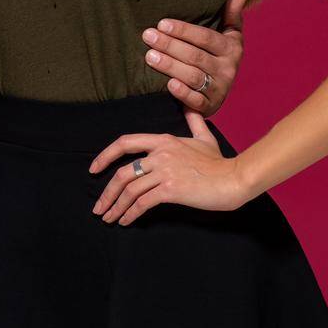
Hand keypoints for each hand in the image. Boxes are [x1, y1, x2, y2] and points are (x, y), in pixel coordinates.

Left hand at [87, 109, 253, 223]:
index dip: (105, 156)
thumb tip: (189, 106)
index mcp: (163, 140)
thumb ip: (193, 121)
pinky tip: (126, 221)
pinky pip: (143, 202)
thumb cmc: (219, 161)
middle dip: (107, 192)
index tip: (93, 170)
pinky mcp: (171, 189)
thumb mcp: (204, 137)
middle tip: (99, 207)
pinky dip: (131, 213)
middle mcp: (160, 153)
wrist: (234, 179)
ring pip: (130, 189)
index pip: (125, 142)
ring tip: (109, 218)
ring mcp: (165, 171)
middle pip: (122, 172)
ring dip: (116, 206)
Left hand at [142, 0, 249, 115]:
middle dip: (170, 45)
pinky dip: (183, 94)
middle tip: (148, 36)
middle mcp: (228, 69)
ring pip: (193, 77)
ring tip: (149, 56)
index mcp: (231, 48)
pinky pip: (196, 101)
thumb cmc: (218, 54)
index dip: (184, 30)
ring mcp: (219, 89)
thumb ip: (233, 10)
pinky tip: (169, 85)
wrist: (219, 90)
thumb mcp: (229, 33)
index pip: (206, 37)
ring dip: (170, 66)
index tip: (162, 23)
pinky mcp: (209, 106)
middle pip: (196, 56)